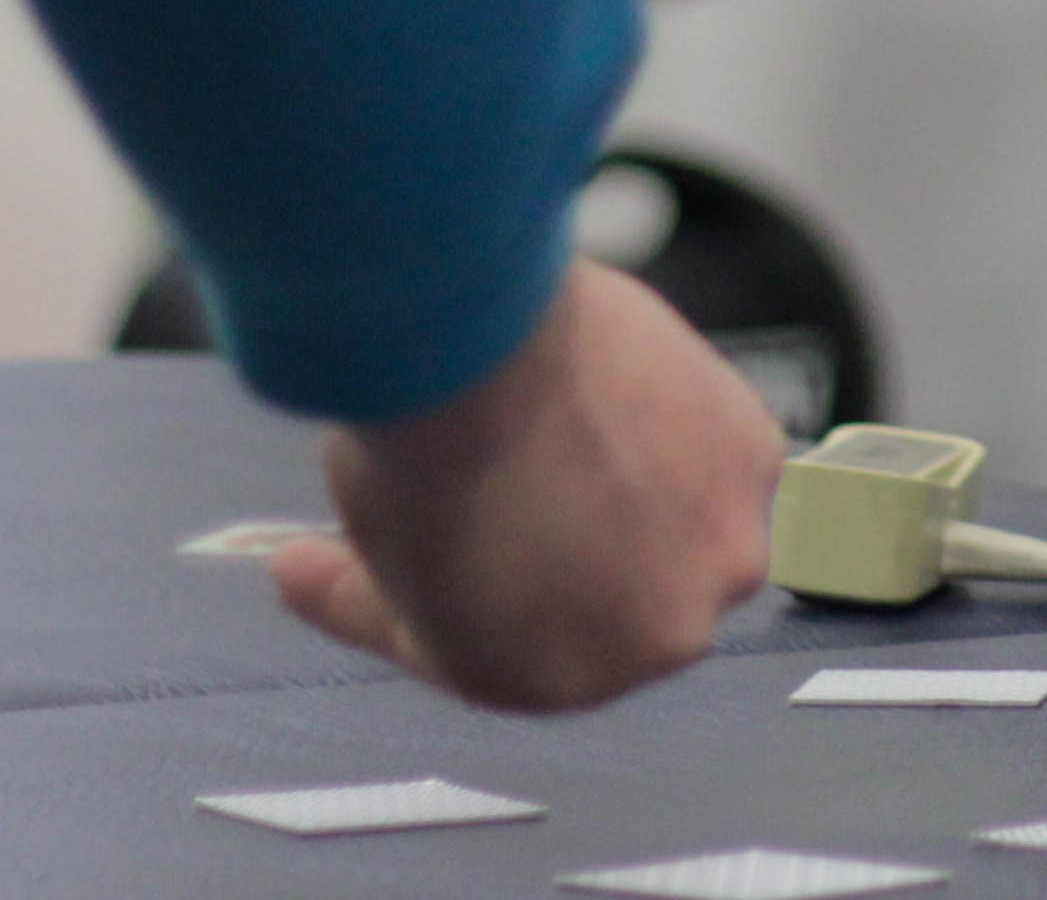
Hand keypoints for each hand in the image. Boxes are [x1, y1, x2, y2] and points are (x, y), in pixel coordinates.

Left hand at [270, 261, 779, 709]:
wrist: (477, 360)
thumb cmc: (415, 456)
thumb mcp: (377, 556)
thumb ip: (382, 588)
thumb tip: (294, 572)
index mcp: (549, 686)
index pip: (543, 643)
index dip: (506, 582)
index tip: (482, 528)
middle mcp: (651, 644)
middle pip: (625, 587)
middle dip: (589, 538)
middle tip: (537, 464)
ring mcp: (716, 559)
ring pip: (686, 522)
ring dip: (653, 488)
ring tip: (579, 418)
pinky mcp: (752, 467)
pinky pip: (721, 453)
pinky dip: (684, 425)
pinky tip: (622, 387)